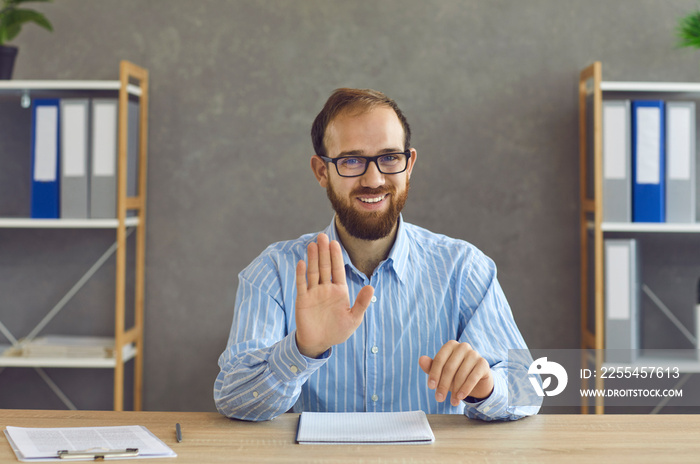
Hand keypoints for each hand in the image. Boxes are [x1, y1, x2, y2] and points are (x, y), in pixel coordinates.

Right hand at [295, 233, 373, 357]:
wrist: (319, 343)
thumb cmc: (338, 331)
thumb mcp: (353, 319)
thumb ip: (361, 303)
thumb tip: (371, 287)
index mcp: (339, 290)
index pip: (338, 269)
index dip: (336, 256)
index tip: (335, 243)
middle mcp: (326, 288)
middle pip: (325, 266)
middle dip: (324, 252)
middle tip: (322, 236)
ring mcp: (314, 293)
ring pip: (313, 272)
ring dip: (312, 259)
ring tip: (312, 244)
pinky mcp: (303, 300)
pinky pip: (302, 285)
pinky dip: (301, 274)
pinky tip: (302, 263)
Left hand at [419, 341, 493, 405]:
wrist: (477, 381)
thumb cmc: (456, 375)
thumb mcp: (442, 372)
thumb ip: (431, 366)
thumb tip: (421, 360)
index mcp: (451, 345)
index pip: (439, 359)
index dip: (434, 374)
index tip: (430, 387)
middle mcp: (463, 346)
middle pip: (449, 367)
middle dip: (443, 385)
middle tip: (439, 399)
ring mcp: (474, 354)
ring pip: (461, 374)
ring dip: (455, 390)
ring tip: (452, 402)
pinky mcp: (483, 363)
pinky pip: (473, 377)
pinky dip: (466, 388)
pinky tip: (460, 397)